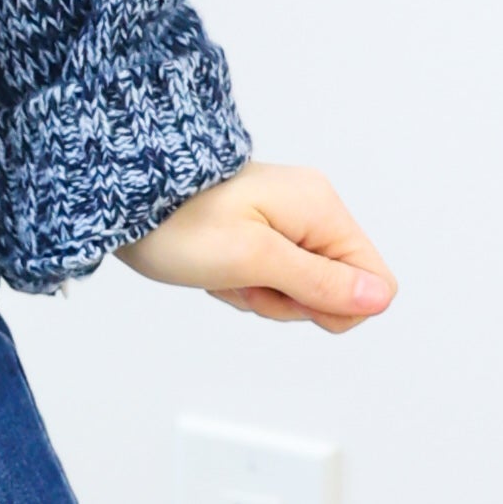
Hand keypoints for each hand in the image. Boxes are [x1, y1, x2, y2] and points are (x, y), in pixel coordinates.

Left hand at [118, 160, 395, 329]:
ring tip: (223, 269)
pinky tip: (216, 268)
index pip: (374, 281)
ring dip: (258, 294)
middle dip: (287, 300)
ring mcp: (287, 220)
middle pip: (334, 290)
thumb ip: (319, 282)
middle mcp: (311, 209)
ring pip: (299, 290)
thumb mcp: (252, 259)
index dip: (332, 306)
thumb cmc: (177, 222)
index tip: (282, 289)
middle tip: (243, 277)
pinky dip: (242, 284)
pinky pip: (272, 279)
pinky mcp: (263, 231)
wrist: (124, 197)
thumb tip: (378, 299)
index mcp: (320, 207)